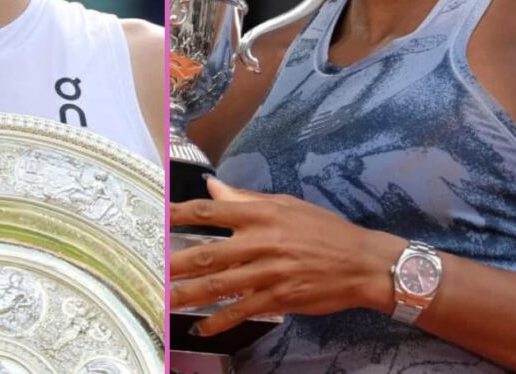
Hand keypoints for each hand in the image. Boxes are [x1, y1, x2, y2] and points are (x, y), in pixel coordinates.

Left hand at [169, 177, 405, 335]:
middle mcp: (261, 242)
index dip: (180, 214)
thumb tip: (213, 186)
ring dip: (189, 294)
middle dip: (177, 263)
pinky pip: (242, 311)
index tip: (158, 217)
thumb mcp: (286, 204)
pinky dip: (219, 321)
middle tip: (152, 269)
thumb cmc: (324, 229)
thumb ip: (246, 198)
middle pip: (209, 253)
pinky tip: (201, 328)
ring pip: (220, 286)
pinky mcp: (279, 299)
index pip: (211, 211)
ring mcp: (269, 273)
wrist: (363, 263)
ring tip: (165, 300)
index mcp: (261, 214)